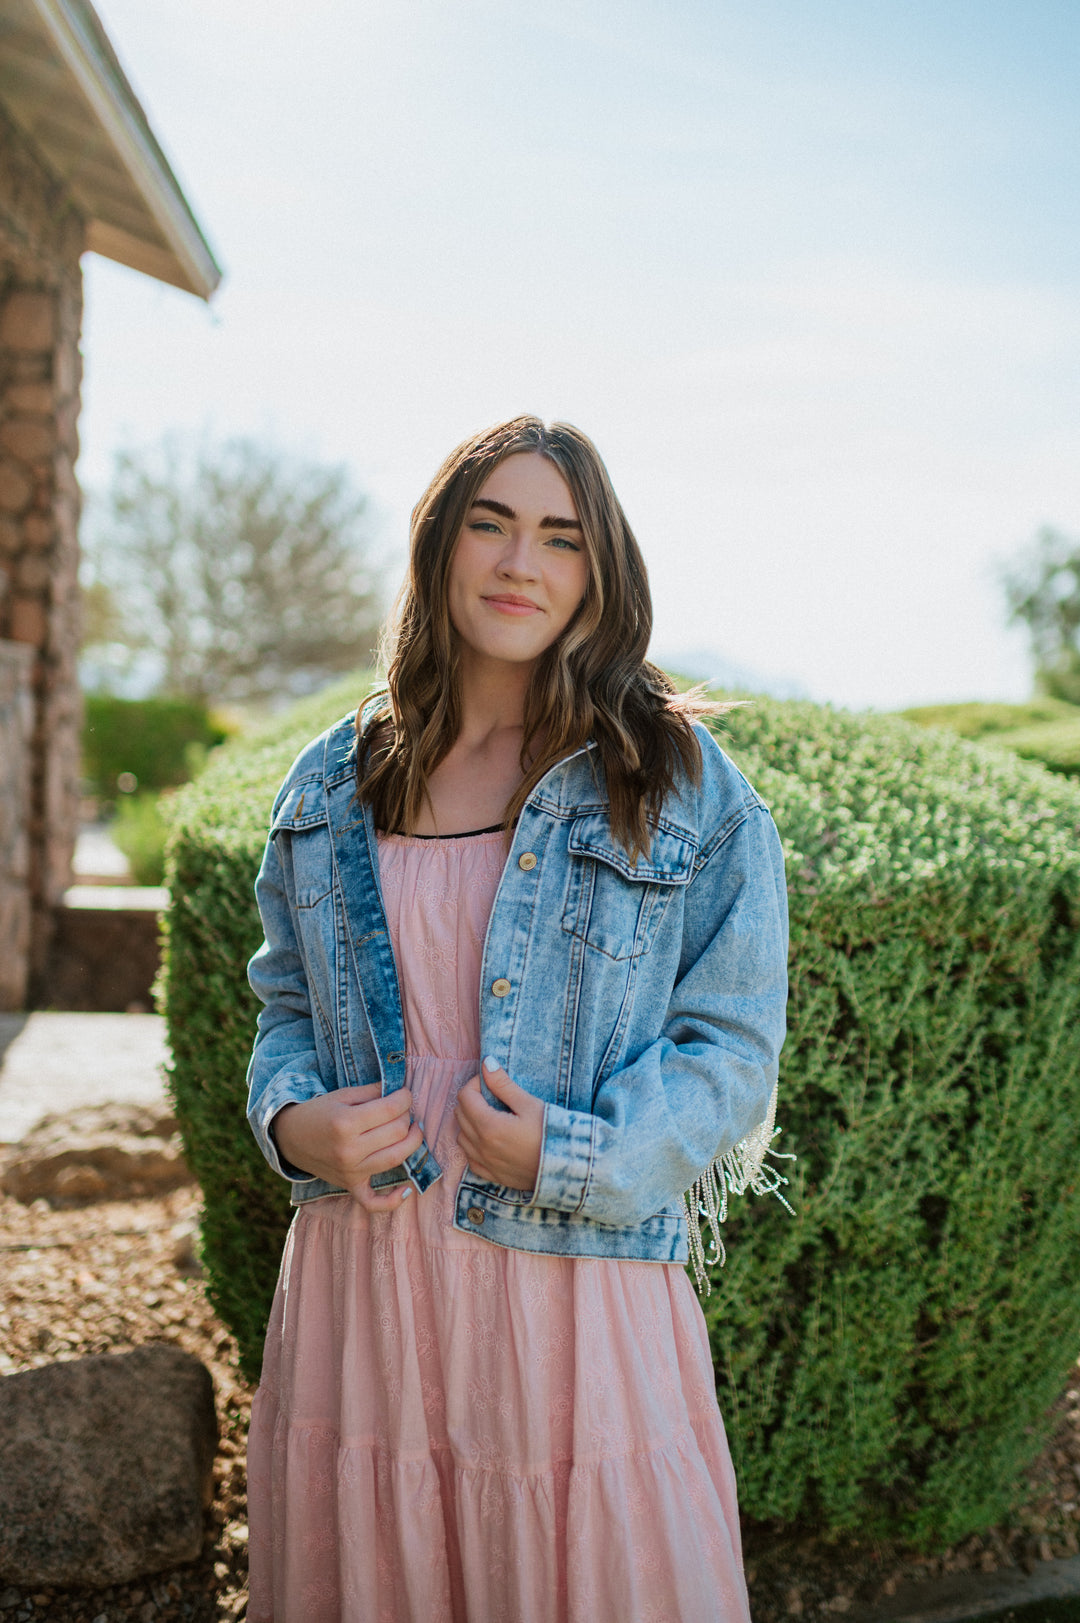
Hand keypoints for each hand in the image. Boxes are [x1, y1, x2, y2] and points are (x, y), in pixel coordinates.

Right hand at [272, 1084, 422, 1212]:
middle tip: (403, 1110)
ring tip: (414, 1130)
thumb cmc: (318, 1112)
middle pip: (397, 1132)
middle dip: (407, 1116)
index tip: (404, 1093)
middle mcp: (349, 1150)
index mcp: (346, 1123)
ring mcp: (350, 1171)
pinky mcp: (350, 1186)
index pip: (391, 1110)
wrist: (289, 1137)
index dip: (404, 1098)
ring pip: (396, 1158)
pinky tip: (407, 1190)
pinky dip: (393, 1200)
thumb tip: (400, 1091)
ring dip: (413, 1142)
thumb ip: (372, 1091)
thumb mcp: (342, 1095)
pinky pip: (373, 1202)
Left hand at [455, 1060, 543, 1192]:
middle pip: (460, 1115)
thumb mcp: (529, 1104)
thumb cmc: (551, 1133)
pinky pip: (470, 1158)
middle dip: (471, 1100)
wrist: (567, 1167)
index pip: (465, 1097)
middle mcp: (481, 1146)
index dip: (475, 1084)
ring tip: (490, 1116)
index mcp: (488, 1126)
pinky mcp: (492, 1175)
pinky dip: (473, 1146)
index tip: (491, 1081)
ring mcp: (485, 1163)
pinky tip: (488, 1140)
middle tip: (491, 1095)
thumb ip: (503, 1085)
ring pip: (462, 1137)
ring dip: (469, 1123)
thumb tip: (486, 1063)